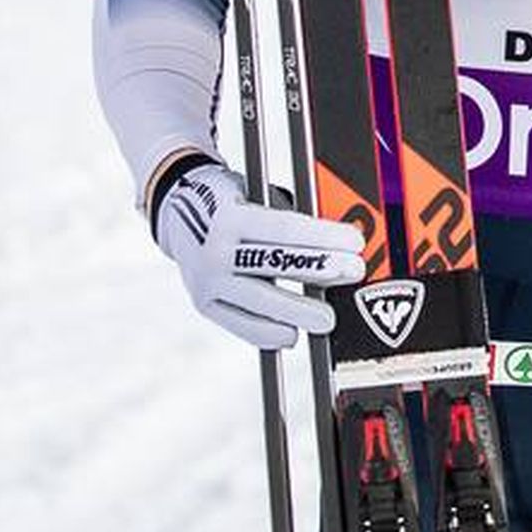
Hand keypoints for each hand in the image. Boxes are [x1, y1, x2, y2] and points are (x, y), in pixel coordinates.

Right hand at [151, 157, 363, 349]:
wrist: (175, 214)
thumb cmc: (231, 202)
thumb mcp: (257, 195)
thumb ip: (288, 219)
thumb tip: (336, 244)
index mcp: (231, 217)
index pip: (285, 229)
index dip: (323, 236)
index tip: (356, 243)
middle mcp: (215, 250)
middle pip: (275, 264)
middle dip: (320, 270)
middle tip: (355, 274)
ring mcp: (205, 280)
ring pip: (258, 300)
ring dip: (296, 311)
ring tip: (327, 319)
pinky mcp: (203, 303)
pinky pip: (238, 323)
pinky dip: (265, 333)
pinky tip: (290, 336)